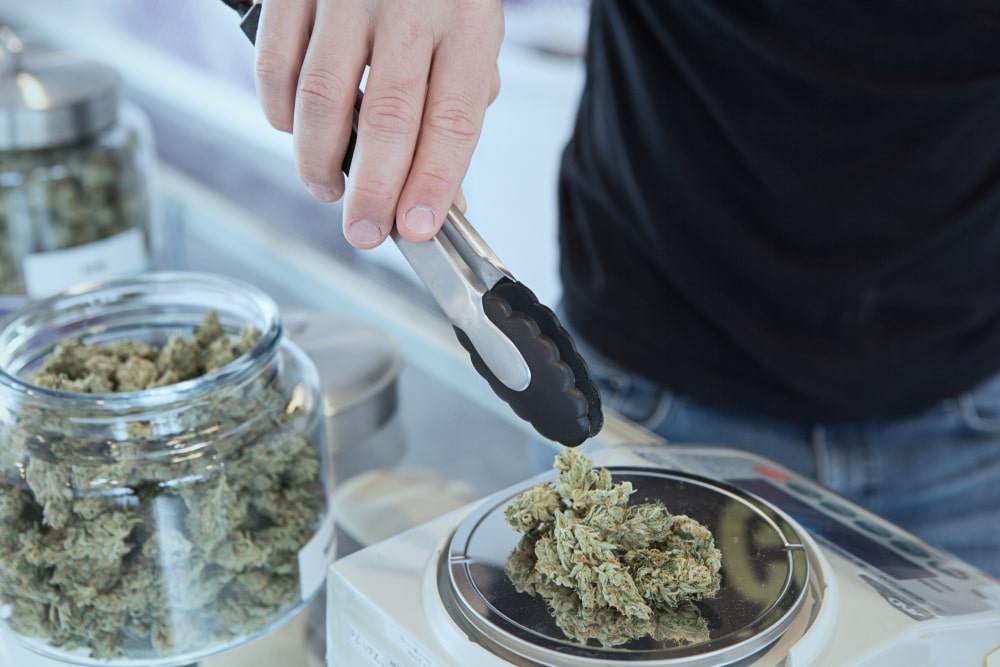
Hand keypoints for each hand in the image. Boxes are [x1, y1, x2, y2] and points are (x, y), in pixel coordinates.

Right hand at [253, 0, 503, 248]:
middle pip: (388, 118)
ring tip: (327, 191)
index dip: (434, 182)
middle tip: (363, 234)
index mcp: (469, 20)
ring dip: (320, 161)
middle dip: (373, 192)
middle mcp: (411, 4)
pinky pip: (276, 63)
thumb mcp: (470, 33)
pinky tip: (291, 133)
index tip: (417, 227)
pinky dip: (277, 112)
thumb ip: (457, 108)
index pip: (453, 120)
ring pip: (323, 98)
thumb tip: (445, 196)